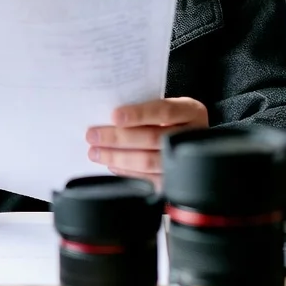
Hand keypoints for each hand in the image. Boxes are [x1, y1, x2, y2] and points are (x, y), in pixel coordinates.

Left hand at [86, 97, 208, 183]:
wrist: (188, 137)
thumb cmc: (168, 118)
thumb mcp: (162, 105)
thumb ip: (143, 106)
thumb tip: (107, 114)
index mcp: (191, 111)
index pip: (165, 111)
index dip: (139, 114)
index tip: (114, 116)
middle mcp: (192, 136)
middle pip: (153, 138)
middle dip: (119, 138)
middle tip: (93, 135)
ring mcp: (186, 161)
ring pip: (149, 161)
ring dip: (118, 157)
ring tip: (96, 152)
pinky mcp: (175, 181)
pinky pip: (148, 180)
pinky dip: (126, 172)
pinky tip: (112, 164)